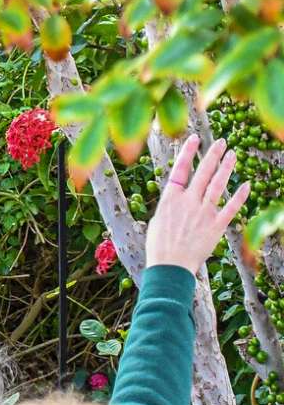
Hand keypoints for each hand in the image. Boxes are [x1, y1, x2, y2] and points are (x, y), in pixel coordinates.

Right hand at [146, 134, 249, 272]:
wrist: (170, 266)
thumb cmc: (159, 247)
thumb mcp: (157, 221)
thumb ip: (170, 206)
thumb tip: (176, 198)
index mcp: (170, 199)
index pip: (179, 169)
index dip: (187, 152)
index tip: (194, 139)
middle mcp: (188, 202)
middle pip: (202, 172)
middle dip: (212, 155)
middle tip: (221, 141)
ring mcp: (203, 213)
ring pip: (217, 185)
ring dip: (226, 168)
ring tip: (233, 154)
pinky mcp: (216, 226)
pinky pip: (231, 208)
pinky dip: (240, 196)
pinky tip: (247, 184)